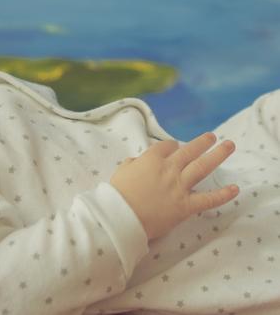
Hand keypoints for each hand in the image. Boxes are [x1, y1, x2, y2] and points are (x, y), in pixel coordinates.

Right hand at [110, 132, 238, 240]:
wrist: (121, 217)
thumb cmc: (117, 195)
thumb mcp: (120, 172)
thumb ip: (132, 164)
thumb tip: (137, 162)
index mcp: (151, 159)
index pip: (166, 146)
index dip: (171, 146)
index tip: (174, 147)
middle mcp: (169, 169)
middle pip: (189, 151)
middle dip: (202, 142)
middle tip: (211, 137)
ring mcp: (180, 186)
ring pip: (203, 166)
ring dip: (217, 155)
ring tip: (228, 145)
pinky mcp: (186, 205)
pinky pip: (208, 199)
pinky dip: (223, 195)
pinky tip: (235, 189)